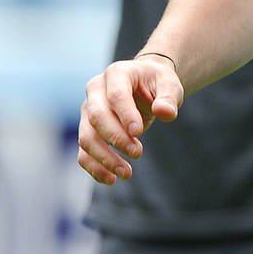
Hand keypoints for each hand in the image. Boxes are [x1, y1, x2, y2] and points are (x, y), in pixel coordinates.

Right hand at [77, 56, 184, 184]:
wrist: (144, 84)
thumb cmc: (157, 83)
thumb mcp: (169, 84)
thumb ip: (168, 97)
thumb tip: (165, 113)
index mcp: (116, 74)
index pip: (115, 94)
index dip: (125, 114)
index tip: (138, 133)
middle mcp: (96, 91)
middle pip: (96, 116)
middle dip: (115, 137)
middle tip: (138, 153)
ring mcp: (88, 111)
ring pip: (86, 137)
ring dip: (104, 157)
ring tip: (127, 173)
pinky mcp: (87, 129)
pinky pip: (83, 152)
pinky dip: (94, 167)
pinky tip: (111, 179)